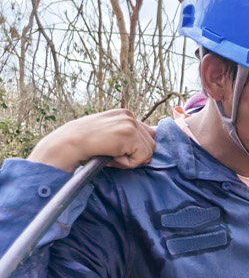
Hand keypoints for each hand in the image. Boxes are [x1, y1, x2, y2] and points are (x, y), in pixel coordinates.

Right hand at [28, 109, 156, 171]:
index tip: (115, 151)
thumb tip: (148, 154)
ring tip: (112, 157)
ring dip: (131, 159)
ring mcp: (130, 124)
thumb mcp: (107, 133)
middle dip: (135, 154)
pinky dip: (129, 164)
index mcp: (125, 114)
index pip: (146, 134)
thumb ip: (125, 137)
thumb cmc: (84, 142)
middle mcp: (130, 116)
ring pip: (149, 151)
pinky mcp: (130, 135)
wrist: (68, 143)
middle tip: (113, 156)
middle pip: (151, 142)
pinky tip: (112, 158)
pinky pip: (143, 157)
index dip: (134, 148)